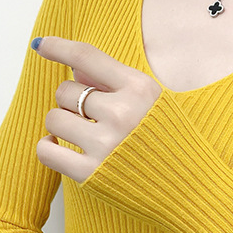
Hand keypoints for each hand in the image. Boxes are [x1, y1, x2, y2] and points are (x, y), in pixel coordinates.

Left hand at [32, 36, 161, 181]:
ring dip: (61, 123)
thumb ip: (114, 82)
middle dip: (72, 101)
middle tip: (92, 116)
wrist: (190, 187)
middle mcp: (122, 113)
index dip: (58, 47)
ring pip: (54, 118)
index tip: (42, 45)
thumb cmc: (170, 141)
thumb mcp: (152, 102)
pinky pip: (46, 150)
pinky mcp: (91, 174)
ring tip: (82, 133)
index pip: (86, 56)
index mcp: (139, 89)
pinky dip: (48, 146)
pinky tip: (59, 146)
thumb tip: (74, 69)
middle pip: (66, 90)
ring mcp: (106, 145)